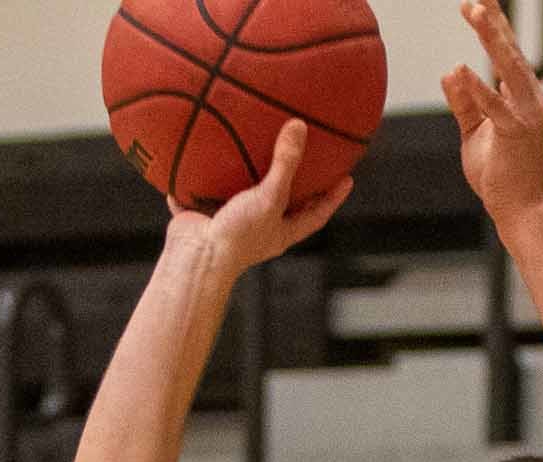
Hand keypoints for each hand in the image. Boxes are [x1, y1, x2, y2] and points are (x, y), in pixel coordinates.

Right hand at [168, 120, 353, 277]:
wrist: (194, 255)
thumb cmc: (239, 234)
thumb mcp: (270, 197)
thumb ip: (285, 163)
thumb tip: (299, 125)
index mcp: (280, 233)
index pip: (316, 215)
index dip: (333, 198)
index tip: (347, 179)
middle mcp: (258, 230)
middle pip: (284, 206)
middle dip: (295, 187)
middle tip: (307, 162)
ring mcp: (230, 224)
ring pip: (244, 197)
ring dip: (249, 177)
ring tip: (257, 149)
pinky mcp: (203, 217)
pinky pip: (207, 193)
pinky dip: (207, 177)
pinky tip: (207, 154)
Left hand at [443, 0, 542, 225]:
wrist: (520, 208)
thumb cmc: (501, 174)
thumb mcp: (474, 133)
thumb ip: (464, 103)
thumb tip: (451, 72)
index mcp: (522, 97)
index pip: (506, 54)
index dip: (492, 27)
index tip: (476, 3)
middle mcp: (530, 100)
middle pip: (510, 52)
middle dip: (493, 22)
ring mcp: (526, 115)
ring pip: (508, 69)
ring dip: (491, 39)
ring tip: (475, 13)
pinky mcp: (515, 134)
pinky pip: (495, 108)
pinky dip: (480, 89)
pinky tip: (464, 69)